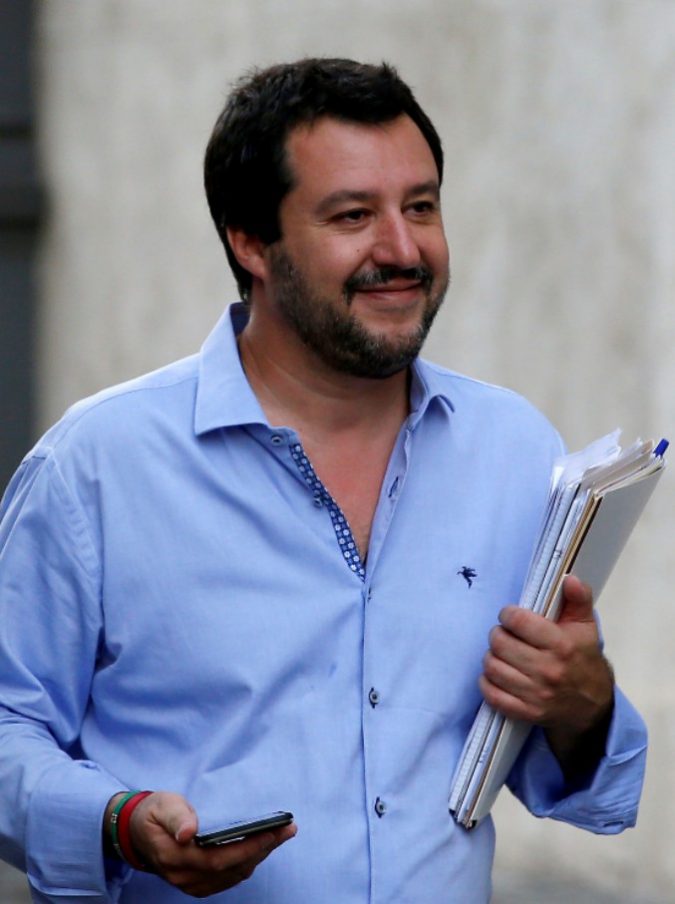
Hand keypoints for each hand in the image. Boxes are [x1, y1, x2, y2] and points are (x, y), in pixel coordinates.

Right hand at [106, 791, 296, 896]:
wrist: (137, 832)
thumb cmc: (154, 813)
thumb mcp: (161, 805)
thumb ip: (176, 817)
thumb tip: (188, 832)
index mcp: (175, 856)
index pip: (219, 858)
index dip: (248, 847)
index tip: (272, 831)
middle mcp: (185, 876)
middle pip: (232, 868)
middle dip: (263, 849)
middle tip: (288, 829)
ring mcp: (191, 884)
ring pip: (234, 875)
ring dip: (259, 856)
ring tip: (281, 835)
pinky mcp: (198, 884)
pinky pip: (228, 878)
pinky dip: (247, 863)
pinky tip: (261, 847)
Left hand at [480, 575, 613, 776]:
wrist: (593, 706)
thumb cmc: (584, 659)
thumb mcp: (586, 627)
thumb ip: (579, 600)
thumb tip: (570, 579)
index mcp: (561, 645)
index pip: (518, 622)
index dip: (508, 615)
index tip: (511, 616)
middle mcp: (548, 670)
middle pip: (500, 643)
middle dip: (498, 634)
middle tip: (504, 635)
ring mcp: (536, 694)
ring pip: (492, 667)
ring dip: (492, 657)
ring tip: (501, 654)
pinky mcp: (527, 713)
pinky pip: (492, 695)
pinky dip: (487, 682)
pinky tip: (496, 674)